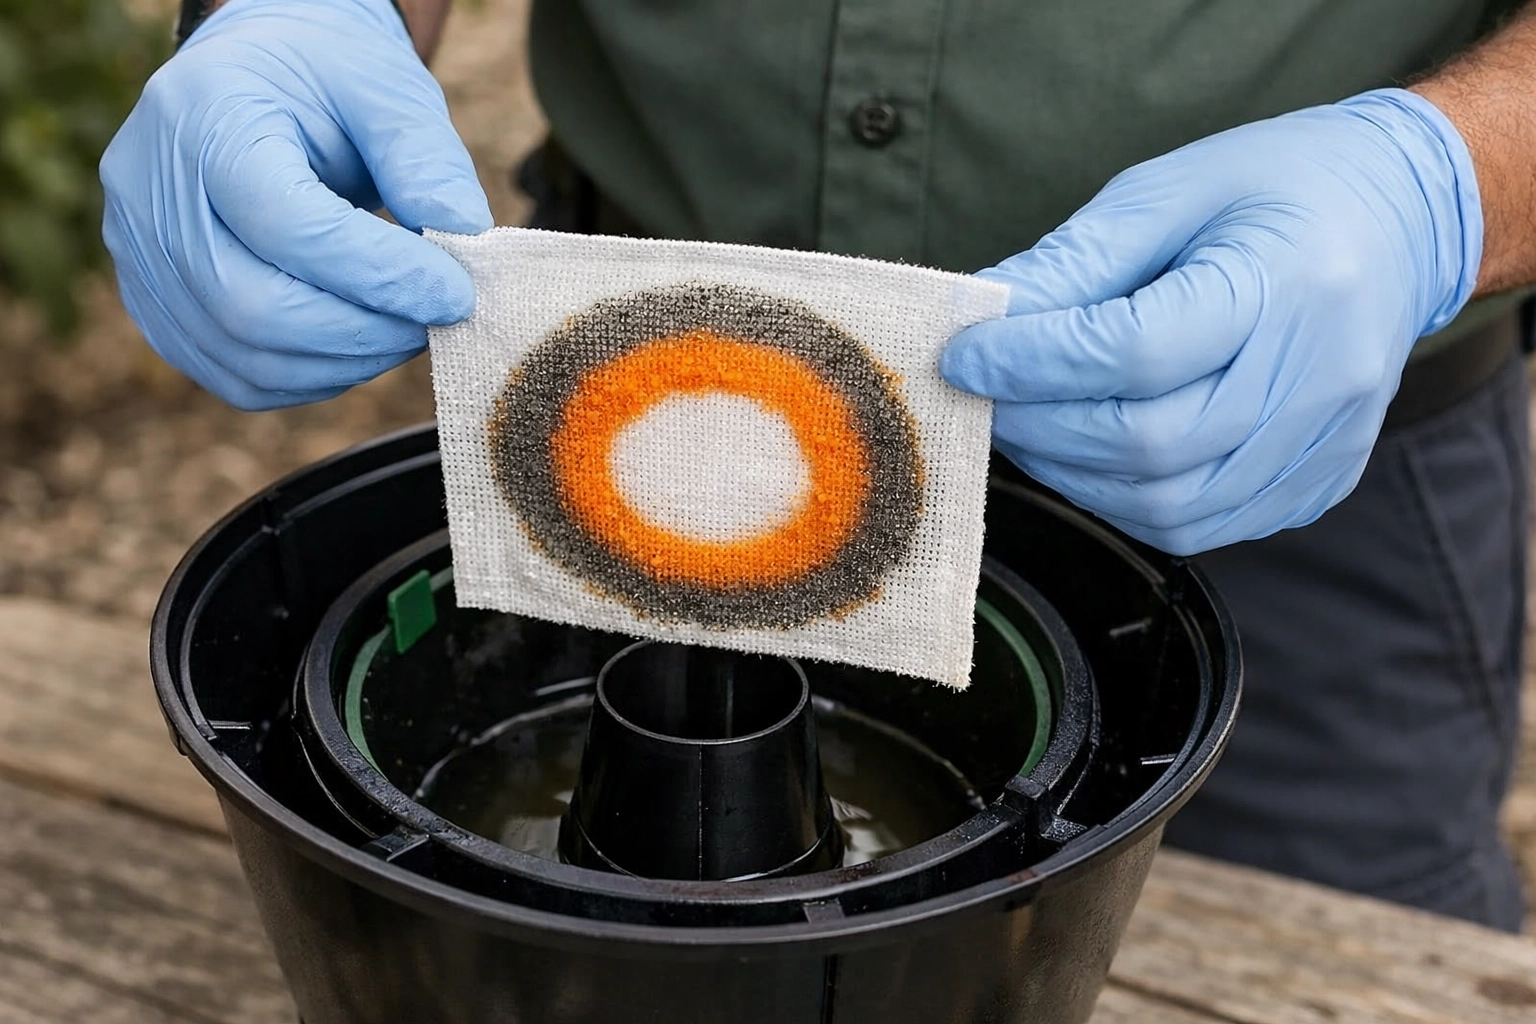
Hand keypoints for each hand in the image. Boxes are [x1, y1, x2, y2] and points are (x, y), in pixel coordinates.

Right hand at [100, 0, 490, 409]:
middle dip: (364, 331)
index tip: (456, 292)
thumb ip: (424, 160)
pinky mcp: (157, 305)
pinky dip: (313, 377)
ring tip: (406, 327)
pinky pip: (236, 375)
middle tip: (436, 320)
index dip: (381, 275)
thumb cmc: (324, 75)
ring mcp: (140, 256)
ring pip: (246, 356)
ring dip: (346, 361)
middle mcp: (149, 189)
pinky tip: (361, 343)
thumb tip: (463, 241)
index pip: (288, 225)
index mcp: (203, 115)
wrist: (257, 75)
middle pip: (253, 307)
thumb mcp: (384, 86)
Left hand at [940, 89, 1480, 554]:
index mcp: (1288, 282)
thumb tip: (986, 316)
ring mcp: (1325, 441)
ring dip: (1074, 475)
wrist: (1404, 219)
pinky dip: (1127, 501)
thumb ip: (1077, 261)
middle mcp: (1318, 376)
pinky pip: (1203, 527)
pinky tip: (1096, 456)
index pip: (1134, 352)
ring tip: (1032, 426)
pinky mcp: (1318, 482)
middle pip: (1148, 443)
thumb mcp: (1171, 191)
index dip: (1033, 363)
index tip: (965, 355)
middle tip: (987, 396)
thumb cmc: (1279, 188)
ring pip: (1169, 505)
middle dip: (1041, 426)